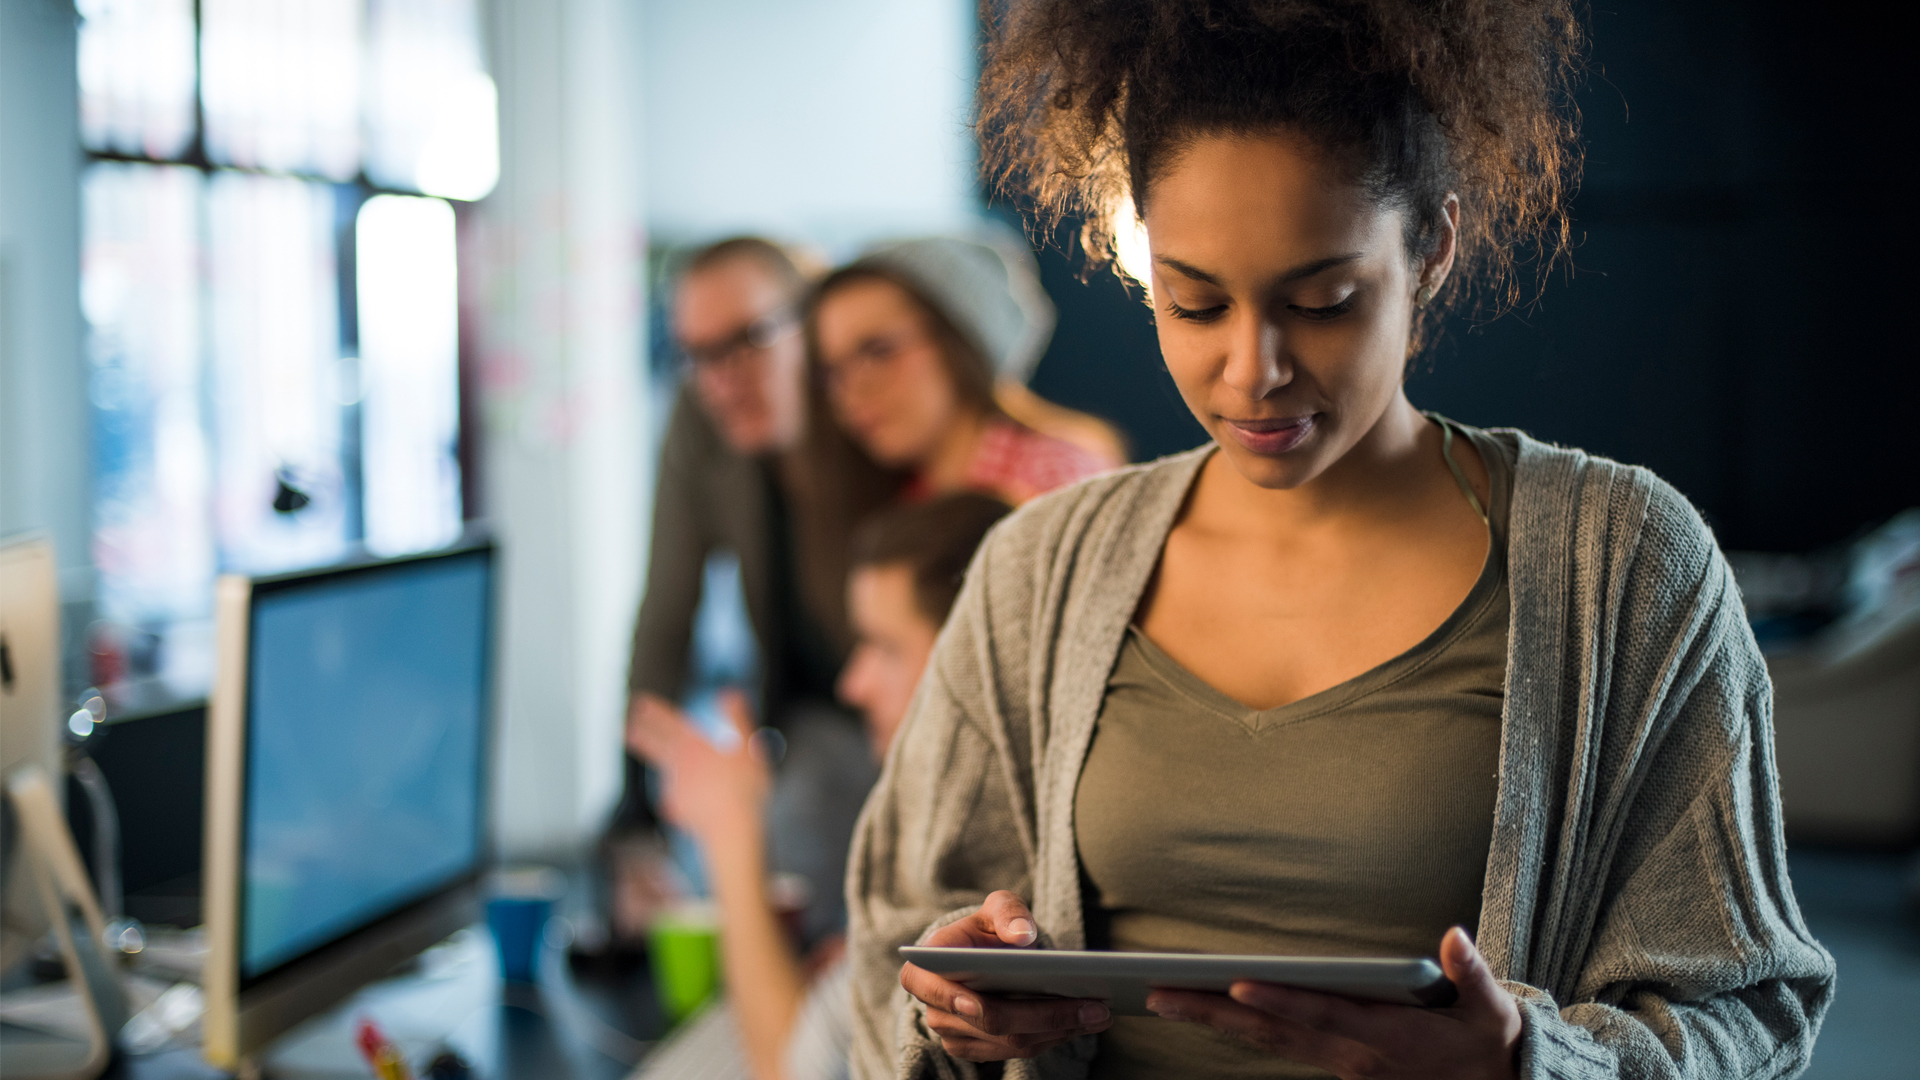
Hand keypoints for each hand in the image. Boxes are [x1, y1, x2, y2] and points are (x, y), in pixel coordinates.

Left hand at [624, 690, 770, 849]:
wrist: (732, 828)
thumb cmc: (743, 788)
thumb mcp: (748, 746)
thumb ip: (737, 718)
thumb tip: (730, 693)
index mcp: (694, 746)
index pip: (668, 723)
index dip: (653, 712)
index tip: (639, 703)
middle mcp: (678, 765)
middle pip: (655, 746)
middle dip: (642, 735)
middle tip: (627, 728)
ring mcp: (675, 788)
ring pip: (665, 771)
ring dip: (661, 764)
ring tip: (664, 767)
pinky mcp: (677, 809)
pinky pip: (675, 798)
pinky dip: (678, 796)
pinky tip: (683, 803)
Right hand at [899, 891, 1112, 1060]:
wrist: (987, 957)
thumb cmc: (989, 929)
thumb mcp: (997, 908)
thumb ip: (1008, 913)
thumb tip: (1022, 935)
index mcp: (925, 969)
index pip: (933, 989)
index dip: (953, 1000)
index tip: (980, 1004)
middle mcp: (935, 1009)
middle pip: (991, 1021)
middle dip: (1045, 1015)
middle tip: (1094, 1007)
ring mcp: (955, 1035)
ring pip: (1011, 1042)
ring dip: (1058, 1030)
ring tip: (1098, 1014)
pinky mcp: (979, 1051)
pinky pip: (1019, 1052)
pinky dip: (1053, 1037)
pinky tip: (1081, 1022)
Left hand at [1145, 927, 1520, 1079]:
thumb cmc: (1488, 1043)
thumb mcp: (1492, 1011)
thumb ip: (1473, 973)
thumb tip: (1453, 936)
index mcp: (1387, 1037)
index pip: (1322, 1015)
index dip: (1280, 1001)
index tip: (1238, 983)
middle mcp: (1352, 1055)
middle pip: (1272, 1033)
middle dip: (1214, 1013)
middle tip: (1159, 994)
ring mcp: (1339, 1063)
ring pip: (1267, 1042)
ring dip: (1215, 1020)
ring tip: (1164, 998)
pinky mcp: (1335, 1063)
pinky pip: (1277, 1045)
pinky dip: (1240, 1027)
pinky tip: (1209, 1009)